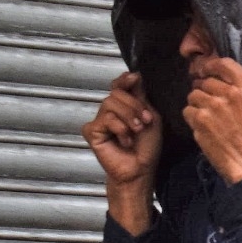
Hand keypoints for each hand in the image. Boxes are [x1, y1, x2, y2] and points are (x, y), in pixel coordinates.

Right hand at [82, 72, 162, 230]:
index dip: (124, 80)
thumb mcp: (150, 116)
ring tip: (136, 132)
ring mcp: (99, 120)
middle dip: (134, 106)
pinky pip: (105, 119)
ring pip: (110, 103)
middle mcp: (110, 110)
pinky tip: (124, 141)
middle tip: (145, 122)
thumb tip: (134, 74)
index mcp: (124, 105)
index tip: (133, 79)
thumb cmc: (147, 146)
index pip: (119, 85)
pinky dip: (119, 129)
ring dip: (129, 117)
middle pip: (116, 93)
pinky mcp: (91, 131)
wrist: (141, 168)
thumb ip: (140, 95)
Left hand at [184, 57, 241, 184]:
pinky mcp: (200, 119)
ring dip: (196, 105)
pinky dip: (191, 118)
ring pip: (193, 95)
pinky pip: (187, 110)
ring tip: (206, 117)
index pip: (224, 63)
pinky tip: (202, 127)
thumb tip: (219, 76)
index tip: (205, 72)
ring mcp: (214, 105)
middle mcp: (231, 93)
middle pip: (205, 81)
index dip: (211, 66)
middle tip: (208, 105)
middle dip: (203, 92)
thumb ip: (241, 88)